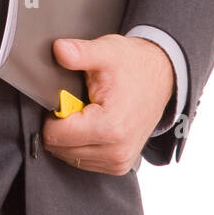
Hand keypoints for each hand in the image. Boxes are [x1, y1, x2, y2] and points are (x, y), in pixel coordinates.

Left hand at [41, 35, 174, 174]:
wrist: (161, 77)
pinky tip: (92, 123)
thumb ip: (80, 52)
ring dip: (71, 136)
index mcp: (110, 127)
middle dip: (61, 125)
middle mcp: (116, 151)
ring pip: (70, 157)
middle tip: (77, 102)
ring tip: (87, 111)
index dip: (52, 113)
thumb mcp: (106, 51)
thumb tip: (59, 49)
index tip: (65, 97)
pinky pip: (84, 161)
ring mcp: (119, 162)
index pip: (55, 135)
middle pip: (60, 148)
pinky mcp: (119, 165)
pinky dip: (81, 144)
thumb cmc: (134, 65)